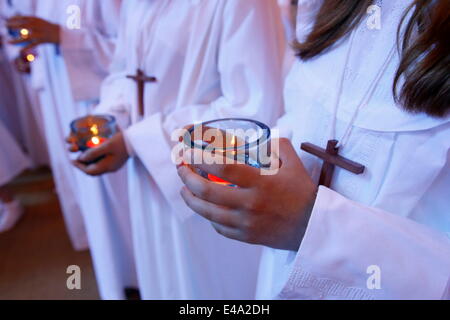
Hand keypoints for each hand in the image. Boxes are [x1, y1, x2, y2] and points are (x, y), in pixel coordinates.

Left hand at [7, 16, 59, 49]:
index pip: (23, 18)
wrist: (61, 33)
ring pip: (26, 37)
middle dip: (13, 26)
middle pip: (23, 25)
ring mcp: (39, 34)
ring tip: (9, 42)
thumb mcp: (40, 22)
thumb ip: (30, 22)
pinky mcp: (42, 41)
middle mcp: (37, 26)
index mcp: (36, 20)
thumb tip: (20, 29)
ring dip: (17, 40)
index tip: (9, 20)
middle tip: (7, 26)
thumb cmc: (49, 27)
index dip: (15, 18)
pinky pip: (32, 45)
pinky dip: (26, 48)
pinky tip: (20, 51)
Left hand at [71, 132, 128, 175]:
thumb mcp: (106, 145)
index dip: (79, 166)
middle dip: (83, 166)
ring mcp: (114, 165)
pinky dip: (95, 160)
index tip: (72, 160)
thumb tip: (81, 158)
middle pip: (93, 171)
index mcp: (107, 166)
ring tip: (83, 156)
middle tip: (76, 159)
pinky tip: (93, 154)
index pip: (89, 171)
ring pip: (97, 168)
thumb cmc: (121, 141)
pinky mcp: (116, 161)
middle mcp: (110, 168)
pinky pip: (102, 164)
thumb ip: (93, 152)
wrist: (136, 140)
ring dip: (89, 163)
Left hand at [177, 138, 317, 250]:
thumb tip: (262, 137)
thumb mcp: (293, 163)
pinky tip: (206, 207)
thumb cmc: (302, 193)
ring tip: (183, 188)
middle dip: (187, 177)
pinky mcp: (245, 237)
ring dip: (190, 198)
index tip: (189, 152)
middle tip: (181, 168)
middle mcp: (250, 203)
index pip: (223, 167)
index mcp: (260, 182)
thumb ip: (277, 145)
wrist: (313, 227)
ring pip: (207, 212)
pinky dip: (208, 216)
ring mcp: (246, 223)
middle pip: (207, 191)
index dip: (201, 158)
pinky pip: (218, 227)